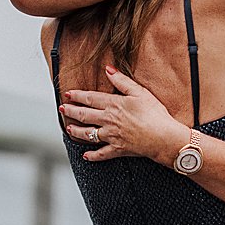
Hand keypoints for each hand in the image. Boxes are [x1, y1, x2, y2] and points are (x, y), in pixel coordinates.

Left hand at [59, 65, 188, 163]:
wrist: (163, 137)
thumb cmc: (154, 113)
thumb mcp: (140, 92)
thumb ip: (122, 81)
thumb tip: (108, 69)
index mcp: (114, 105)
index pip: (90, 98)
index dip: (77, 95)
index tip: (67, 94)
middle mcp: (109, 120)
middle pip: (85, 115)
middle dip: (71, 111)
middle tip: (62, 108)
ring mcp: (112, 136)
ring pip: (88, 134)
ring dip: (76, 131)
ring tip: (68, 128)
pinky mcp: (118, 149)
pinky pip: (102, 154)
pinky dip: (92, 155)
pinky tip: (85, 155)